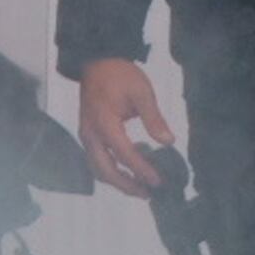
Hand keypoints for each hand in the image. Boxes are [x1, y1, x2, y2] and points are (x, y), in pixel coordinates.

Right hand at [77, 58, 173, 197]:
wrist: (96, 61)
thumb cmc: (119, 74)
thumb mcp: (142, 92)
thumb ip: (153, 118)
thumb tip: (168, 142)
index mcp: (104, 122)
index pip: (124, 154)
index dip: (141, 170)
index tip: (157, 181)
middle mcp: (91, 134)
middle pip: (105, 169)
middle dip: (126, 185)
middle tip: (147, 193)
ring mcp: (86, 135)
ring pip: (97, 168)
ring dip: (117, 181)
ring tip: (138, 188)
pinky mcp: (87, 134)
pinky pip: (96, 160)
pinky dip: (110, 171)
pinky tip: (127, 172)